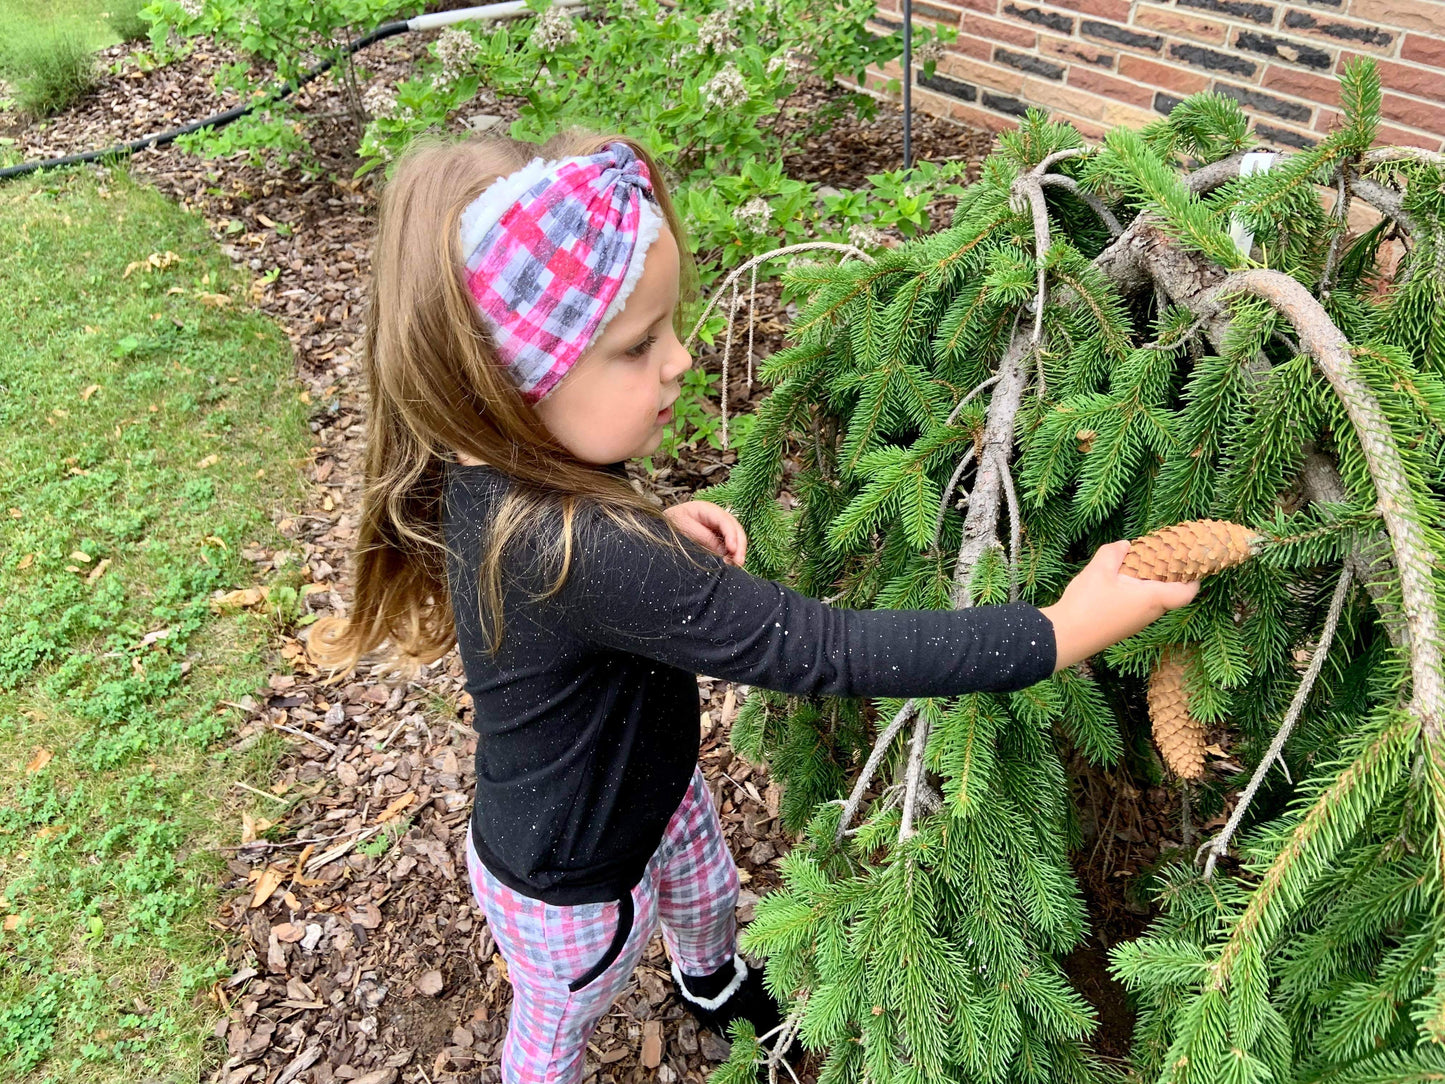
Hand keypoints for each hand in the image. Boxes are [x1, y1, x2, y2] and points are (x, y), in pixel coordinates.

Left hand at [663, 501, 747, 565]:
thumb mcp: (683, 527)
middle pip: (735, 528)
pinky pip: (729, 543)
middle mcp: (718, 517)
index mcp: (708, 509)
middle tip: (738, 561)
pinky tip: (730, 562)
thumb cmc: (672, 521)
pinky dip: (732, 553)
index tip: (731, 549)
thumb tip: (722, 550)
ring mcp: (719, 526)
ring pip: (736, 536)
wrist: (665, 521)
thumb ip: (702, 536)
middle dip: (739, 545)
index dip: (731, 535)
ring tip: (736, 564)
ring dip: (738, 550)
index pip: (725, 521)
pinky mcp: (718, 535)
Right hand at [1040, 540, 1199, 671]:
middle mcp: (1150, 614)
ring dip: (1150, 584)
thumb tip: (1126, 545)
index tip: (1191, 563)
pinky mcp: (1124, 628)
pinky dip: (1137, 594)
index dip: (1194, 578)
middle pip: (1170, 594)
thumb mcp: (1098, 569)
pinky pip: (1140, 608)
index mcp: (1152, 598)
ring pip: (1153, 601)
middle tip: (1160, 556)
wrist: (1065, 638)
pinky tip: (1118, 584)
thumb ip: (1114, 552)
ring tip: (1135, 567)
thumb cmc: (1087, 604)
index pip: (1186, 592)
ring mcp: (1137, 623)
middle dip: (1169, 575)